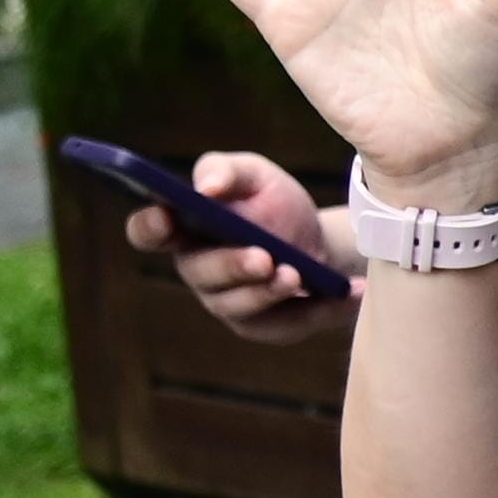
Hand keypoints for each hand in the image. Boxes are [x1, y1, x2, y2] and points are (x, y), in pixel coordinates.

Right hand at [129, 146, 353, 346]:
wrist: (318, 239)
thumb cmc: (273, 205)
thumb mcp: (256, 176)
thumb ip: (228, 171)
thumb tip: (207, 186)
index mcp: (184, 228)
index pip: (147, 232)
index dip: (149, 227)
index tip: (166, 217)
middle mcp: (198, 270)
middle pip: (200, 272)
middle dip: (232, 265)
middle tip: (264, 257)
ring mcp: (227, 303)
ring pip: (239, 305)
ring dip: (268, 291)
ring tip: (296, 274)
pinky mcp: (263, 326)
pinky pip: (288, 324)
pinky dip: (322, 308)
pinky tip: (351, 292)